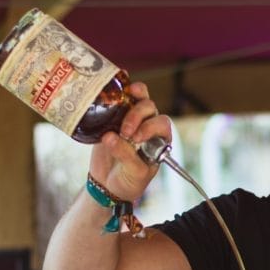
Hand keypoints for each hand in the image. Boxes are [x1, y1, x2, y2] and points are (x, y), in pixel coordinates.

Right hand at [89, 81, 172, 200]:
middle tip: (125, 132)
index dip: (149, 127)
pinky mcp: (113, 118)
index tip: (135, 139)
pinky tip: (110, 85)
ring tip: (120, 102)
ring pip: (138, 98)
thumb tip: (110, 136)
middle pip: (149, 107)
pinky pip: (117, 100)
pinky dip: (116, 91)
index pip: (161, 124)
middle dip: (137, 116)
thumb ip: (126, 155)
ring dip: (132, 96)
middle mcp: (148, 125)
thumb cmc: (129, 180)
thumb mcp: (134, 173)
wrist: (108, 184)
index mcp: (160, 139)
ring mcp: (131, 119)